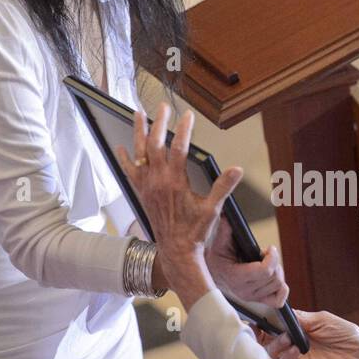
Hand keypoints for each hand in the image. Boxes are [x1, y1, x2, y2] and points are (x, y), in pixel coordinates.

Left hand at [116, 103, 238, 307]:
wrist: (176, 251)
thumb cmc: (195, 232)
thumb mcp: (213, 209)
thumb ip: (223, 187)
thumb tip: (236, 169)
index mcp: (175, 182)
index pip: (178, 148)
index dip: (184, 130)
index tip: (188, 115)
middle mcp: (158, 181)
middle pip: (155, 145)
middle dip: (159, 123)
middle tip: (163, 106)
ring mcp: (147, 187)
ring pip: (139, 154)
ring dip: (138, 133)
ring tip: (138, 114)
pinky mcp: (142, 193)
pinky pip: (130, 172)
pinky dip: (125, 159)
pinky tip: (121, 148)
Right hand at [206, 215, 288, 307]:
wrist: (211, 274)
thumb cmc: (216, 257)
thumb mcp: (219, 243)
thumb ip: (225, 231)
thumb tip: (228, 217)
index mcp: (236, 277)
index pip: (265, 271)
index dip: (272, 257)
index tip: (269, 248)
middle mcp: (245, 291)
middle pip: (274, 277)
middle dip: (274, 262)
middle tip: (265, 255)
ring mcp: (252, 297)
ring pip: (278, 285)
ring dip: (277, 272)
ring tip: (267, 264)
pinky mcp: (257, 300)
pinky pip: (278, 300)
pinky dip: (282, 289)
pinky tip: (275, 277)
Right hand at [255, 310, 358, 358]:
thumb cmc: (346, 334)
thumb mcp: (323, 320)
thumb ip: (301, 318)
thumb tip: (281, 314)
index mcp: (299, 325)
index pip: (275, 323)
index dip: (263, 321)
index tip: (255, 319)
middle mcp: (294, 339)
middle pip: (268, 338)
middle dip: (262, 334)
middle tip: (263, 330)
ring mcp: (296, 354)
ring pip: (273, 351)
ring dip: (275, 344)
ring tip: (287, 339)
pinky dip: (285, 356)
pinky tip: (294, 350)